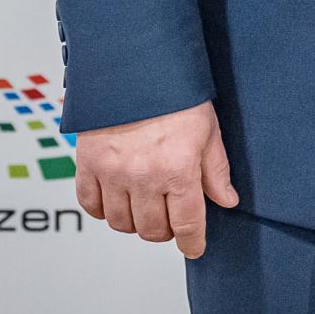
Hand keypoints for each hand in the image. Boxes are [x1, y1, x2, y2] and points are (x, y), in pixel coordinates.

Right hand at [74, 101, 238, 258]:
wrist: (133, 65)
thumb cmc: (174, 93)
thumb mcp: (207, 129)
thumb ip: (215, 170)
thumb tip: (227, 201)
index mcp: (178, 169)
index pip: (187, 224)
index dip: (192, 243)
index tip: (194, 248)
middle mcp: (143, 176)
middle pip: (152, 230)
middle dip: (165, 231)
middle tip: (171, 219)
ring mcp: (112, 172)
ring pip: (120, 223)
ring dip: (135, 222)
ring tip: (145, 206)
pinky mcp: (87, 163)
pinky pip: (90, 205)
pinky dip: (102, 210)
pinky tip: (116, 199)